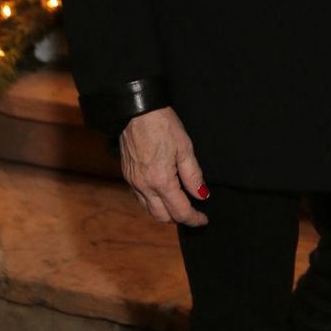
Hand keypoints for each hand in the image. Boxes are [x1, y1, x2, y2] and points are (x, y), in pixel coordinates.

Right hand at [119, 106, 209, 226]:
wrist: (136, 110)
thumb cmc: (162, 124)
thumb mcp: (185, 147)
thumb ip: (193, 175)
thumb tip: (201, 195)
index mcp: (161, 181)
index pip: (180, 211)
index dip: (194, 218)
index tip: (203, 219)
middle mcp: (144, 186)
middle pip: (162, 217)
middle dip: (179, 218)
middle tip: (193, 212)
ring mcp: (133, 182)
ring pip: (149, 209)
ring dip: (165, 212)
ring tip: (179, 203)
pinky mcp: (128, 175)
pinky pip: (140, 198)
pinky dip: (153, 202)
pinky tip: (162, 192)